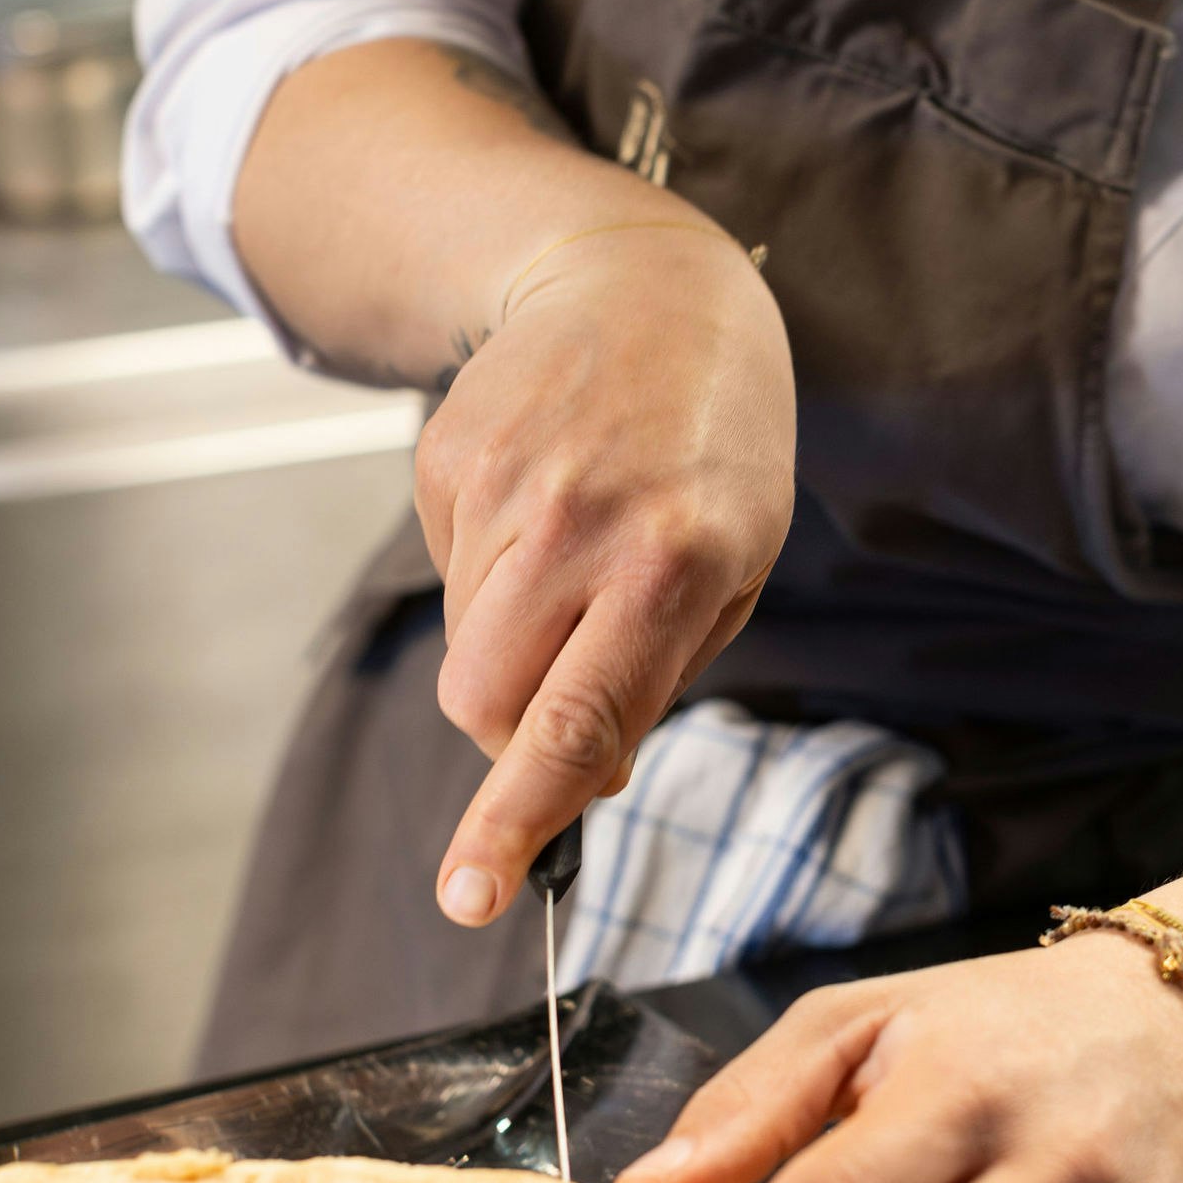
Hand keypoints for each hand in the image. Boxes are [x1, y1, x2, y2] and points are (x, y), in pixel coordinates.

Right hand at [420, 219, 795, 920]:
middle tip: (573, 682)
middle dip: (516, 735)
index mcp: (675, 565)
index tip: (469, 896)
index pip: (574, 724)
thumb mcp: (738, 564)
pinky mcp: (445, 458)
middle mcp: (581, 526)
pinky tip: (544, 504)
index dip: (515, 821)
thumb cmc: (714, 448)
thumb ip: (654, 678)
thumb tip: (576, 778)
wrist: (648, 286)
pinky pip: (446, 575)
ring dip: (512, 646)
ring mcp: (503, 487)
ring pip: (464, 650)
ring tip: (578, 555)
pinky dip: (490, 573)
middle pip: (486, 705)